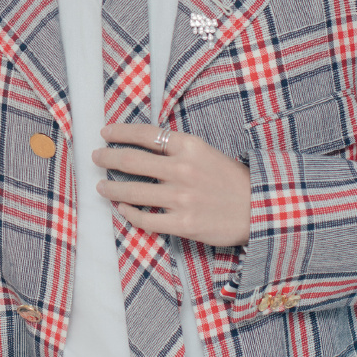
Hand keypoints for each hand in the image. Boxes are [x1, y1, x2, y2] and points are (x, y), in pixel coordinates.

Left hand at [92, 122, 250, 247]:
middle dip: (106, 157)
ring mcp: (181, 198)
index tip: (104, 133)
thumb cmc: (231, 179)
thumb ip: (176, 149)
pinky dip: (128, 212)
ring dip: (110, 187)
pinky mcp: (183, 223)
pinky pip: (145, 219)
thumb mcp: (205, 153)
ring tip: (100, 186)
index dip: (119, 132)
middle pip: (130, 161)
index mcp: (189, 146)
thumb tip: (141, 145)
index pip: (144, 134)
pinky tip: (122, 208)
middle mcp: (182, 170)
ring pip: (132, 191)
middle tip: (96, 157)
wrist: (261, 209)